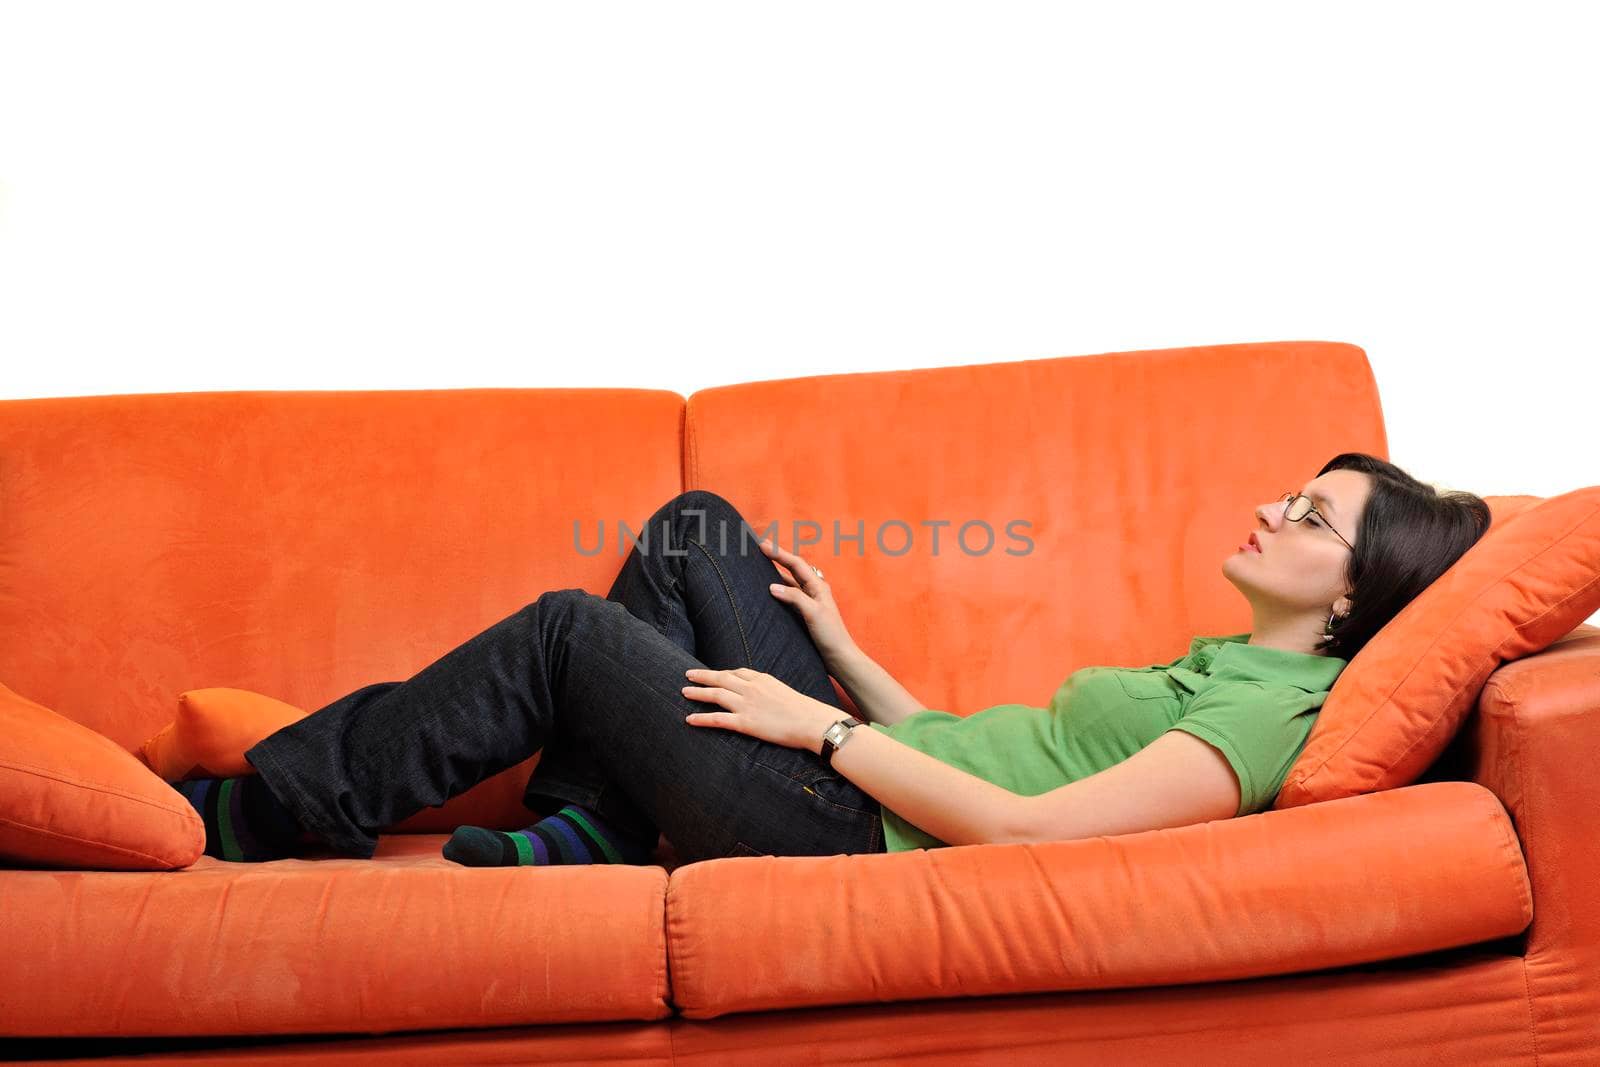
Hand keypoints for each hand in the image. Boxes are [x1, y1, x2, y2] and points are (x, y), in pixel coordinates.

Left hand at [682, 666, 838, 752]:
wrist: (812, 721)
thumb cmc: (805, 710)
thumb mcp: (786, 692)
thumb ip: (772, 691)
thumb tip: (767, 697)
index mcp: (763, 679)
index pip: (737, 672)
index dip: (723, 672)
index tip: (715, 674)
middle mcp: (751, 688)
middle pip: (721, 678)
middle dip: (703, 676)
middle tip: (688, 674)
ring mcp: (746, 705)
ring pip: (716, 695)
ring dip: (698, 692)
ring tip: (684, 691)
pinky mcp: (745, 722)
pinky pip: (717, 719)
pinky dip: (701, 718)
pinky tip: (689, 719)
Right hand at [759, 537, 855, 664]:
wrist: (839, 657)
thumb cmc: (831, 635)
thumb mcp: (813, 613)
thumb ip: (795, 598)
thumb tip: (772, 586)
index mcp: (818, 587)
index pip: (796, 564)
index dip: (780, 553)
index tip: (763, 545)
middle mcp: (814, 591)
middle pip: (793, 569)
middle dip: (778, 558)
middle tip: (761, 548)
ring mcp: (809, 602)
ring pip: (790, 582)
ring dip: (777, 572)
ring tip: (761, 566)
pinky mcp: (804, 614)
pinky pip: (789, 596)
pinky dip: (779, 589)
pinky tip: (769, 591)